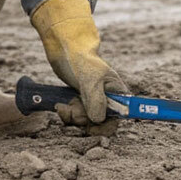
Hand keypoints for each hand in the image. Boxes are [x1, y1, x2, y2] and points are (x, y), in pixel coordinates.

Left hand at [30, 0, 128, 134]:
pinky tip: (61, 107)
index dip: (108, 127)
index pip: (119, 118)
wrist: (66, 51)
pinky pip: (75, 118)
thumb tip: (98, 120)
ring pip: (85, 122)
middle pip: (100, 124)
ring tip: (64, 106)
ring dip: (72, 117)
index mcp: (118, 94)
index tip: (93, 128)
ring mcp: (93, 102)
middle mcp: (107, 100)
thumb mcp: (91, 80)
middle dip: (84, 121)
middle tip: (74, 111)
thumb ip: (96, 100)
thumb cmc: (83, 61)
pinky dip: (66, 114)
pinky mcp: (80, 103)